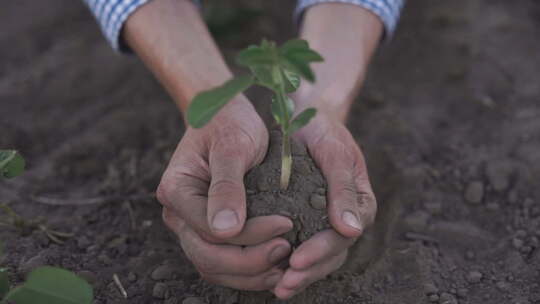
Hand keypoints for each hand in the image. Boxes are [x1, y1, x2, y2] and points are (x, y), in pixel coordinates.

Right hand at [157, 99, 293, 289]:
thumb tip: (225, 230)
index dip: (250, 235)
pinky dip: (247, 270)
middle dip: (250, 261)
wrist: (225, 116)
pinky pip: (222, 262)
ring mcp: (189, 225)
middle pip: (207, 258)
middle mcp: (177, 214)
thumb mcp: (233, 147)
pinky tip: (274, 264)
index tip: (286, 223)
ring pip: (213, 267)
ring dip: (249, 273)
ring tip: (284, 264)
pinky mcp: (206, 230)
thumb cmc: (230, 123)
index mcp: (176, 191)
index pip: (210, 231)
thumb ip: (227, 186)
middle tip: (286, 249)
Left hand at [273, 113, 376, 298]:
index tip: (297, 259)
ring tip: (278, 288)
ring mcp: (326, 221)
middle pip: (332, 254)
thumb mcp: (334, 152)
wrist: (306, 118)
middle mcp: (345, 218)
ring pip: (319, 258)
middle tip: (284, 283)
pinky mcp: (307, 221)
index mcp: (359, 203)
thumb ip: (343, 188)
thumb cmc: (323, 131)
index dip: (321, 250)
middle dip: (309, 271)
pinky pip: (302, 247)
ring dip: (300, 275)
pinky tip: (271, 275)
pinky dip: (289, 263)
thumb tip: (352, 229)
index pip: (344, 236)